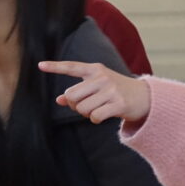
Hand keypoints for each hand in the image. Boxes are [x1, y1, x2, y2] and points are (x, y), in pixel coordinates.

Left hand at [37, 60, 151, 123]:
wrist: (145, 97)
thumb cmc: (116, 91)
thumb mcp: (98, 86)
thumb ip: (79, 91)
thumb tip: (59, 100)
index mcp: (95, 69)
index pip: (71, 67)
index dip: (55, 67)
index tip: (40, 65)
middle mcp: (102, 77)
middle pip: (71, 95)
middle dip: (74, 105)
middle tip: (85, 106)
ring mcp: (111, 90)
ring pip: (82, 108)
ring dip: (86, 114)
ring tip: (97, 110)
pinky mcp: (119, 103)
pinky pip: (95, 117)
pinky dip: (96, 120)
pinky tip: (104, 115)